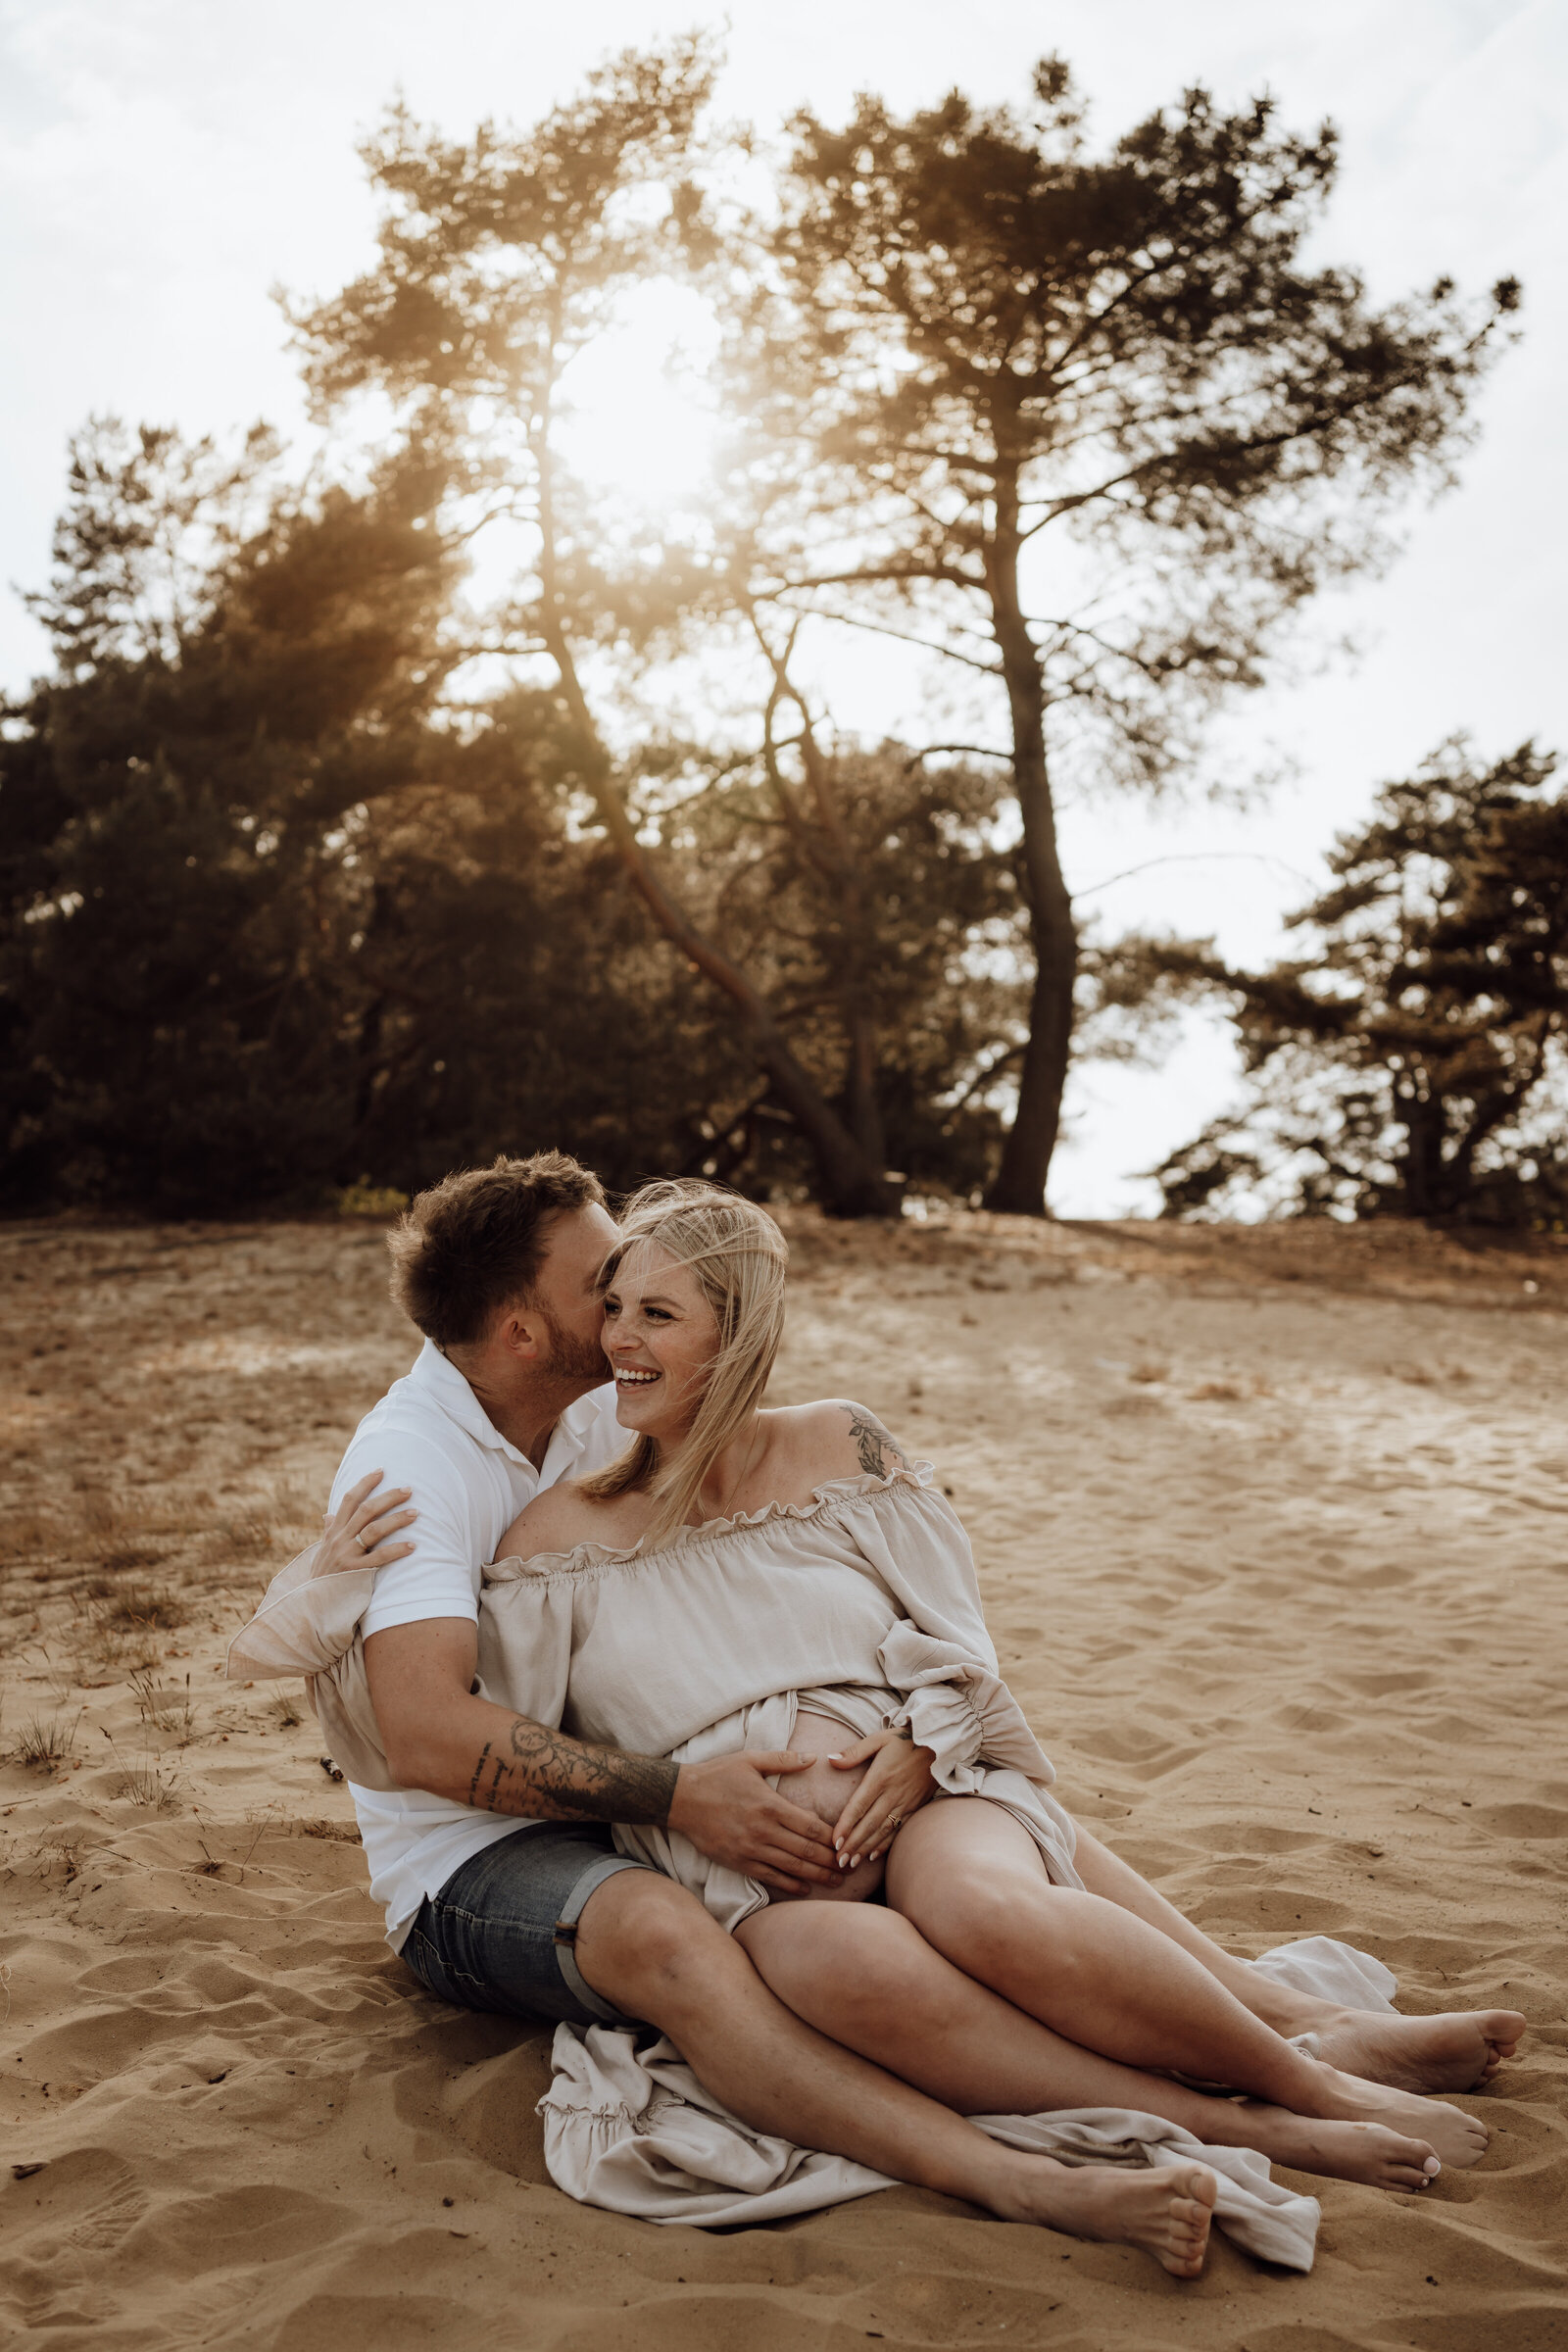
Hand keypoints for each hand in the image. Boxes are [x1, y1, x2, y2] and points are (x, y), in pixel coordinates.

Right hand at [314, 1471, 416, 1577]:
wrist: (312, 1605)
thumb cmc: (322, 1576)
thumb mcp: (321, 1551)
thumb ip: (328, 1532)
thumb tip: (328, 1514)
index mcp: (333, 1531)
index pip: (349, 1500)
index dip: (365, 1484)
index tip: (381, 1471)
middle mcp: (339, 1539)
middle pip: (366, 1510)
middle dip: (389, 1497)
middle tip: (409, 1490)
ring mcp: (346, 1555)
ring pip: (374, 1529)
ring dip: (397, 1519)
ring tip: (415, 1514)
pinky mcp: (355, 1572)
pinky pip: (379, 1557)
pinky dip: (397, 1550)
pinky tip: (412, 1545)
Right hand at [667, 1751, 838, 1894]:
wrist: (681, 1798)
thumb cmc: (717, 1775)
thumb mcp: (751, 1759)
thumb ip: (784, 1760)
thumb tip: (813, 1757)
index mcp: (770, 1805)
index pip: (810, 1826)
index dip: (832, 1838)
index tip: (847, 1842)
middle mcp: (763, 1830)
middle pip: (806, 1851)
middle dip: (830, 1861)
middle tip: (850, 1868)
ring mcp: (750, 1849)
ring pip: (791, 1867)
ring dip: (817, 1876)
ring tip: (836, 1882)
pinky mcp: (738, 1862)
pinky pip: (769, 1877)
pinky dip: (789, 1884)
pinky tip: (804, 1888)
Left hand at [829, 1728, 935, 1866]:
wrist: (940, 1743)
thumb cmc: (905, 1740)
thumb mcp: (878, 1739)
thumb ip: (854, 1752)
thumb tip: (830, 1759)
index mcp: (880, 1777)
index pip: (858, 1806)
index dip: (845, 1825)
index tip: (834, 1842)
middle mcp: (892, 1794)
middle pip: (869, 1824)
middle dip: (853, 1845)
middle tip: (839, 1862)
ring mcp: (905, 1803)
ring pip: (883, 1831)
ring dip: (867, 1849)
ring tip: (852, 1864)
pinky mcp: (916, 1807)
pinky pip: (899, 1830)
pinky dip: (886, 1844)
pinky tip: (874, 1855)